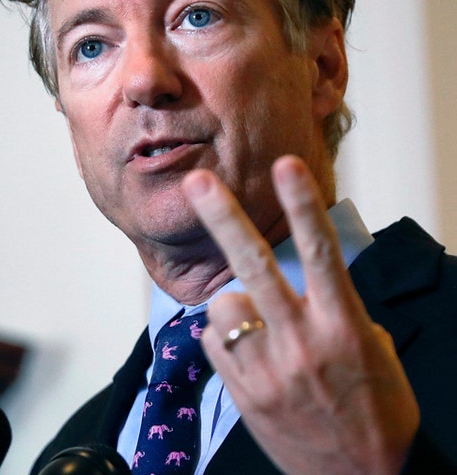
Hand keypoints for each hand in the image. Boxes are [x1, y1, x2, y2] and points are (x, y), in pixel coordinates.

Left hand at [181, 155, 417, 474]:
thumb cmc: (377, 411)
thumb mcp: (372, 352)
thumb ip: (333, 312)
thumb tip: (297, 283)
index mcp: (344, 327)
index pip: (322, 253)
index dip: (301, 206)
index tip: (286, 165)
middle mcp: (301, 343)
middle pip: (254, 267)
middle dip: (225, 218)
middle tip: (198, 182)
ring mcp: (267, 369)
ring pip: (225, 305)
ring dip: (237, 307)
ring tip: (265, 332)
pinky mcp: (242, 392)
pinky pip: (217, 342)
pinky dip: (229, 341)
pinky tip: (256, 361)